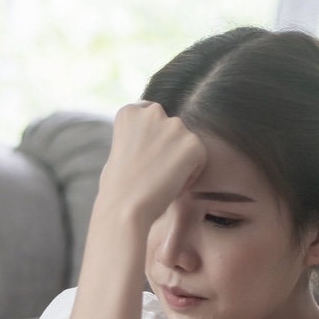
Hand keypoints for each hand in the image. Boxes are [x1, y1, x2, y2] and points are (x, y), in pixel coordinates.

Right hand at [97, 102, 207, 227]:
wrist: (125, 206)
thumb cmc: (118, 187)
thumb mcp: (119, 150)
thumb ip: (137, 137)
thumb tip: (152, 141)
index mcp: (131, 112)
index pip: (153, 118)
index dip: (154, 141)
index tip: (146, 159)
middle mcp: (153, 113)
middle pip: (173, 129)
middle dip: (170, 148)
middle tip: (156, 172)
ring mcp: (175, 126)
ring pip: (187, 144)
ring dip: (181, 160)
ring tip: (163, 179)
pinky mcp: (193, 143)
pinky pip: (201, 159)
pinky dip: (192, 174)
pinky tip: (173, 184)